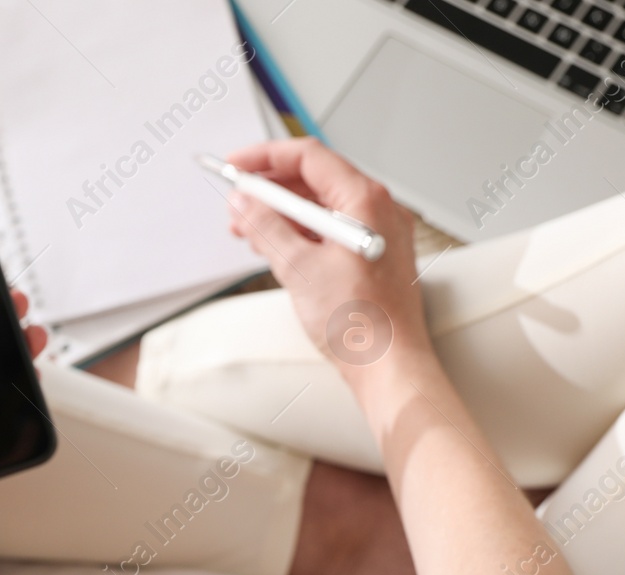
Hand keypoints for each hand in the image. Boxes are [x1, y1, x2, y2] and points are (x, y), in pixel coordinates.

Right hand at [225, 140, 430, 381]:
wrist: (389, 367)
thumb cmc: (361, 324)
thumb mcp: (299, 268)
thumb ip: (266, 226)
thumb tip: (245, 201)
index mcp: (366, 201)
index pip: (308, 158)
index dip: (265, 158)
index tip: (235, 167)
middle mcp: (378, 211)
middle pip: (315, 181)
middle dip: (270, 191)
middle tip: (237, 205)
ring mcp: (378, 234)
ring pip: (321, 208)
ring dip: (282, 215)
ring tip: (249, 231)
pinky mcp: (373, 257)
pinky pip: (332, 231)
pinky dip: (302, 234)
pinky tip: (278, 248)